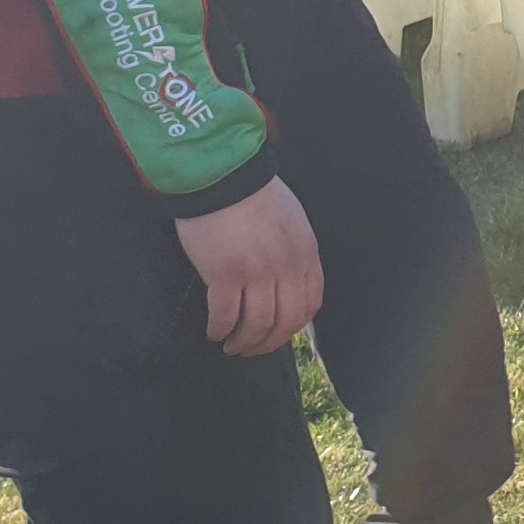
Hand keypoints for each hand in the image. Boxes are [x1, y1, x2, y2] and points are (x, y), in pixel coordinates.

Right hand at [176, 177, 322, 356]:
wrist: (223, 174)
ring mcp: (257, 273)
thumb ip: (293, 250)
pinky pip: (225, 316)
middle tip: (251, 349)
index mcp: (305, 253)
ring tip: (231, 346)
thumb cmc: (252, 192)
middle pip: (284, 322)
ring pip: (256, 325)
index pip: (310, 304)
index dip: (293, 326)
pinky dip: (219, 330)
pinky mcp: (225, 275)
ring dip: (243, 343)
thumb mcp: (291, 219)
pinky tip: (214, 332)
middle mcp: (286, 267)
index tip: (278, 334)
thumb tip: (286, 280)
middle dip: (268, 343)